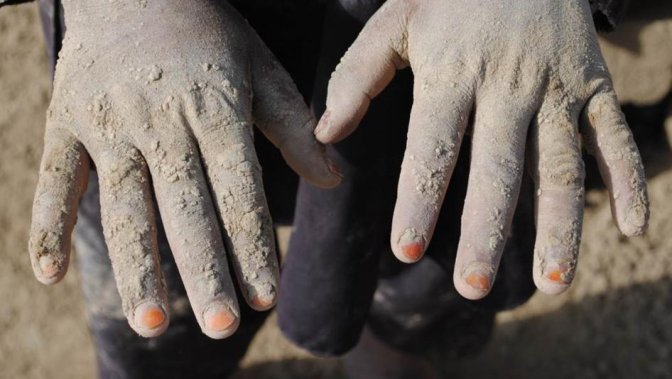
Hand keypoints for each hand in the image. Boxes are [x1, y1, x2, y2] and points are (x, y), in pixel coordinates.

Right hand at [29, 0, 339, 337]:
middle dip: (204, 270)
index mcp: (215, 109)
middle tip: (221, 326)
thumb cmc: (207, 32)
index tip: (266, 295)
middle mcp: (162, 122)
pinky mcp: (66, 121)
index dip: (253, 244)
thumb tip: (334, 179)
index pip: (239, 191)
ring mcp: (109, 123)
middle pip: (184, 207)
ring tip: (150, 322)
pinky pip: (53, 178)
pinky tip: (49, 277)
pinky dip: (45, 225)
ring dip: (135, 264)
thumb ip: (293, 126)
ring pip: (121, 204)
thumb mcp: (259, 69)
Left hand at [315, 0, 647, 298]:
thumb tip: (325, 134)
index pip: (433, 147)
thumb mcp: (394, 21)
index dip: (419, 200)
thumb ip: (358, 77)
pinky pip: (615, 137)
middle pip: (499, 170)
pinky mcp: (594, 85)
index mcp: (453, 73)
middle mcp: (509, 86)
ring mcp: (557, 87)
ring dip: (561, 227)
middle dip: (487, 232)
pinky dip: (630, 180)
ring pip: (562, 166)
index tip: (405, 252)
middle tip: (473, 288)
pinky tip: (632, 229)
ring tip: (552, 283)